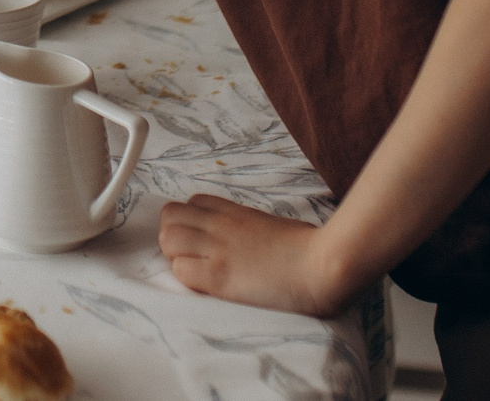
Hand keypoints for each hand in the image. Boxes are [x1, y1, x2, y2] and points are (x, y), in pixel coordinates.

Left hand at [157, 196, 361, 318]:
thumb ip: (247, 226)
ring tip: (197, 271)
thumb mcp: (270, 224)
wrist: (322, 264)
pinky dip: (186, 278)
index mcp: (234, 211)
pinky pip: (181, 270)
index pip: (190, 203)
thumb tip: (241, 241)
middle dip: (173, 237)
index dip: (188, 222)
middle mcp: (219, 224)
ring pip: (168, 240)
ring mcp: (217, 248)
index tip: (199, 240)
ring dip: (175, 256)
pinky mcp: (219, 275)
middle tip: (191, 257)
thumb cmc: (308, 248)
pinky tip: (206, 285)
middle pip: (169, 216)